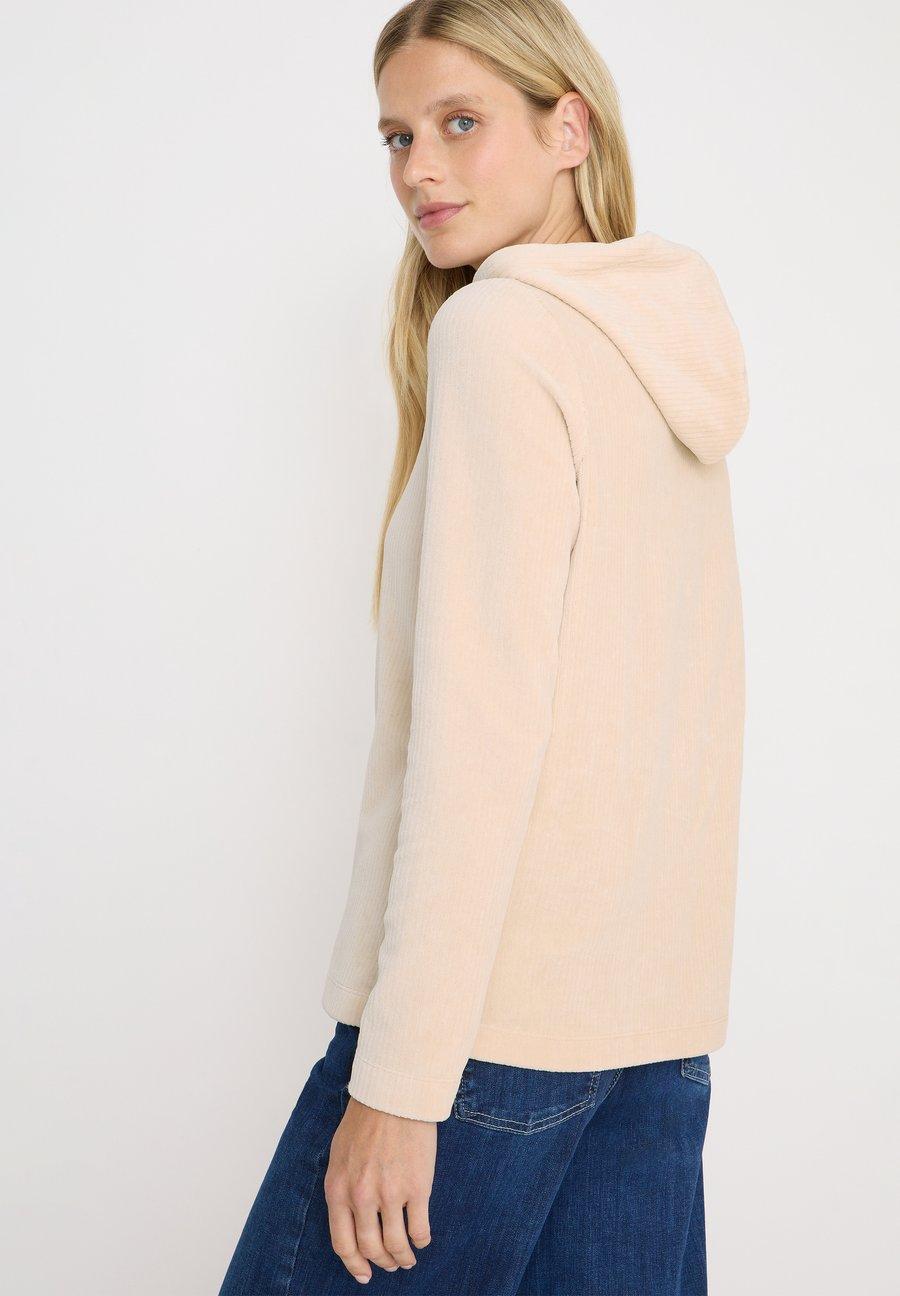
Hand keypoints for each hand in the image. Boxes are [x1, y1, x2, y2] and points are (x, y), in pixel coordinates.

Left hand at [323, 1095, 434, 1282]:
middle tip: (390, 1264)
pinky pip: (419, 1229)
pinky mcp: (417, 1188)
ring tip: (408, 1258)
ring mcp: (390, 1194)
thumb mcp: (339, 1156)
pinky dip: (421, 1241)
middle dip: (382, 1263)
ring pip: (396, 1245)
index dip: (354, 1264)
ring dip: (403, 1258)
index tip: (364, 1274)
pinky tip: (422, 1239)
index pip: (342, 1243)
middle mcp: (361, 1197)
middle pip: (371, 1249)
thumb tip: (349, 1219)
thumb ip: (342, 1189)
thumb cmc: (365, 1121)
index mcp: (338, 1190)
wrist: (393, 1095)